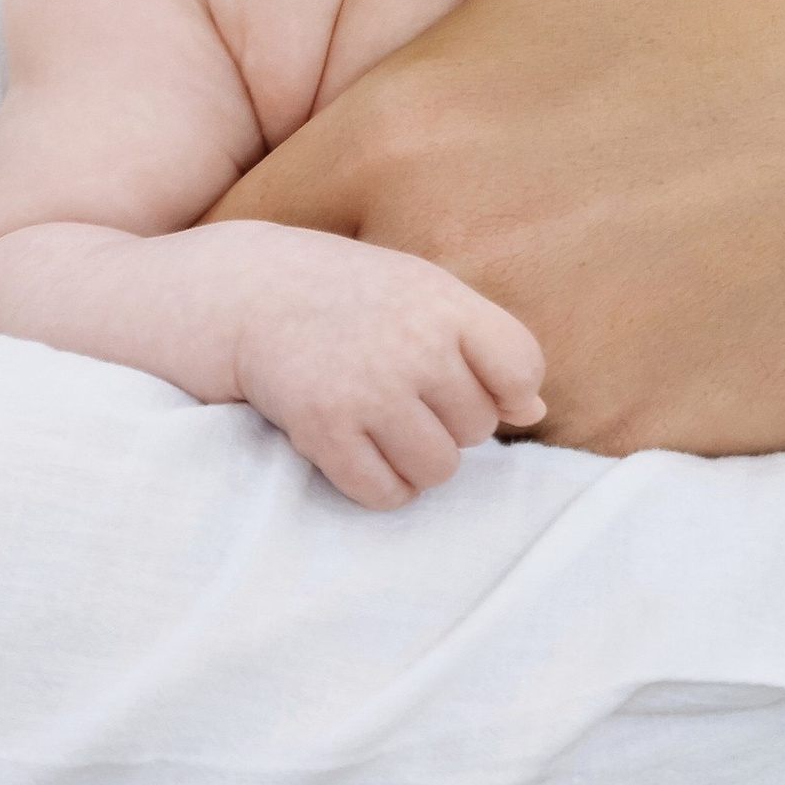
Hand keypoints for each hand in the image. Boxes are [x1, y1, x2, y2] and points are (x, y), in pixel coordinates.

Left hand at [175, 0, 784, 456]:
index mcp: (405, 136)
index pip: (240, 233)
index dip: (259, 232)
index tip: (307, 216)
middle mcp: (452, 264)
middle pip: (321, 330)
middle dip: (345, 303)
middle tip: (416, 255)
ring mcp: (542, 367)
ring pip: (430, 395)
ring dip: (454, 355)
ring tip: (558, 269)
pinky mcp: (634, 443)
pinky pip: (542, 446)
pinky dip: (564, 399)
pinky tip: (639, 317)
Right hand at [224, 226, 542, 508]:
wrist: (249, 291)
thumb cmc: (351, 295)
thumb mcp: (423, 294)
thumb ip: (484, 346)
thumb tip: (535, 412)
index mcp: (443, 303)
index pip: (521, 368)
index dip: (508, 389)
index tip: (475, 382)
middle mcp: (412, 346)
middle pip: (479, 427)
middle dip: (449, 421)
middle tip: (404, 392)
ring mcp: (367, 390)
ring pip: (439, 469)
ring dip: (418, 459)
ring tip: (385, 424)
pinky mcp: (324, 429)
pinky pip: (386, 493)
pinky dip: (381, 485)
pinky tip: (361, 450)